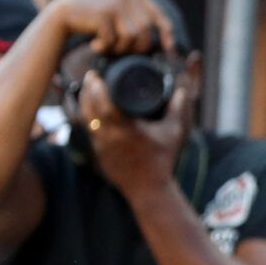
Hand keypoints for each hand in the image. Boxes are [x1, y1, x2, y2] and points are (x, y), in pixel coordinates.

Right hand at [48, 0, 179, 56]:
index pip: (159, 16)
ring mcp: (115, 3)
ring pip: (131, 37)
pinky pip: (113, 39)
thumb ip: (138, 19)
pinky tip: (95, 45)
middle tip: (121, 52)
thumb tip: (166, 42)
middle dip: (137, 47)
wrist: (65, 12)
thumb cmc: (96, 18)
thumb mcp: (120, 13)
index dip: (167, 34)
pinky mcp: (103, 13)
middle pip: (146, 31)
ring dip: (120, 48)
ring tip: (107, 47)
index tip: (171, 50)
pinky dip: (105, 47)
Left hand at [78, 71, 191, 195]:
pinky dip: (88, 118)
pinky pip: (89, 131)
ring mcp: (101, 146)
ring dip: (84, 104)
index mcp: (126, 129)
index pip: (104, 103)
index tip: (96, 75)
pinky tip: (90, 110)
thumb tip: (181, 91)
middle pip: (89, 109)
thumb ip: (177, 109)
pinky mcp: (98, 153)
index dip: (97, 88)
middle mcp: (109, 137)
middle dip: (87, 91)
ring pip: (85, 120)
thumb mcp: (173, 132)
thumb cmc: (163, 159)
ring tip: (87, 90)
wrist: (149, 188)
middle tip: (91, 77)